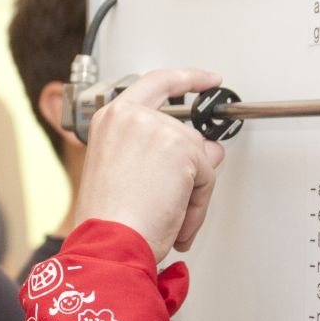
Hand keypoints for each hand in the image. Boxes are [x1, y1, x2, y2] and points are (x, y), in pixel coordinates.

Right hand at [72, 68, 225, 259]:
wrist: (109, 242)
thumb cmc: (108, 221)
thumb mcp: (131, 177)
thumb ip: (167, 154)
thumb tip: (210, 150)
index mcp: (111, 120)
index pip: (155, 84)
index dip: (186, 79)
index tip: (206, 79)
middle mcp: (131, 117)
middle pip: (185, 135)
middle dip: (189, 171)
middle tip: (171, 203)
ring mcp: (157, 128)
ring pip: (198, 158)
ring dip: (191, 193)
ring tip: (166, 216)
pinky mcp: (181, 147)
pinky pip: (207, 177)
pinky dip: (198, 205)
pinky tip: (174, 219)